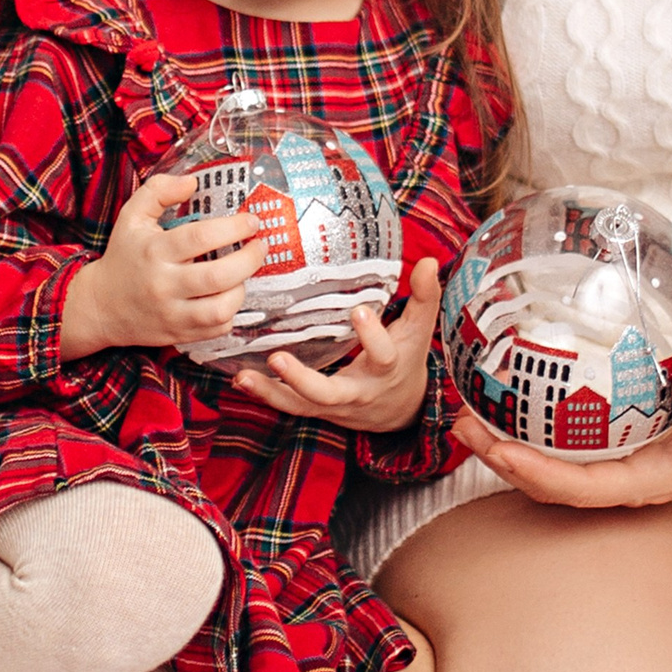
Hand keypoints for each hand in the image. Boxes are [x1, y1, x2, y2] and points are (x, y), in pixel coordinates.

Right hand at [59, 174, 263, 362]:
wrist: (101, 306)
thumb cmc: (124, 255)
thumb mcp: (132, 216)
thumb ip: (159, 191)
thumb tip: (193, 182)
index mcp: (154, 251)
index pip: (200, 237)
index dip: (234, 228)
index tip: (252, 221)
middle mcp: (164, 284)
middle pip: (218, 276)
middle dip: (249, 259)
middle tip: (260, 246)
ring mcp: (172, 314)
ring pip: (221, 310)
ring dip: (242, 290)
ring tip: (243, 274)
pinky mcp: (179, 335)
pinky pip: (217, 330)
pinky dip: (230, 313)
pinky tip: (228, 296)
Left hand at [231, 259, 440, 434]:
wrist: (402, 410)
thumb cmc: (407, 359)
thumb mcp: (419, 330)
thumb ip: (425, 297)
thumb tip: (431, 261)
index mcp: (387, 368)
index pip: (383, 355)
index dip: (372, 336)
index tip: (359, 310)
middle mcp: (358, 392)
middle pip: (329, 392)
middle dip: (303, 379)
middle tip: (278, 357)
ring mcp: (334, 405)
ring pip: (301, 405)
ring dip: (272, 391)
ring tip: (245, 376)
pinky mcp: (317, 410)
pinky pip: (289, 406)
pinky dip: (265, 395)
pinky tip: (240, 379)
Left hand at [459, 363, 671, 507]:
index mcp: (653, 481)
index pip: (581, 489)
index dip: (536, 474)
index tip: (497, 448)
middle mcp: (631, 479)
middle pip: (552, 482)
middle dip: (502, 458)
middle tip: (460, 422)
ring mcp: (626, 464)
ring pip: (555, 464)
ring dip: (509, 443)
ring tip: (467, 412)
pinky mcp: (625, 443)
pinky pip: (570, 442)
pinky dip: (536, 425)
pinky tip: (513, 396)